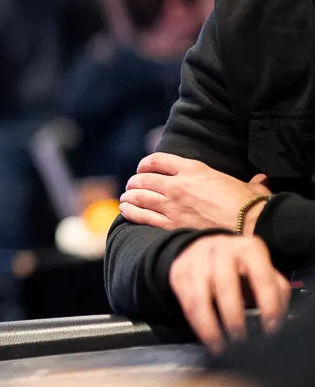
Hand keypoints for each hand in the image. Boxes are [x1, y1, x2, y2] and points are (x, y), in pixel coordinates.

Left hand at [120, 153, 269, 231]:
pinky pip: (142, 216)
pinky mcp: (171, 224)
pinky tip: (125, 210)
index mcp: (194, 170)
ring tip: (125, 198)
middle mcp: (178, 185)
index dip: (146, 163)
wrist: (251, 225)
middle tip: (131, 186)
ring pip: (139, 197)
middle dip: (134, 182)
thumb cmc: (251, 206)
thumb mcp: (249, 187)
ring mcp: (172, 205)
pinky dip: (130, 212)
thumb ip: (250, 183)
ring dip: (129, 196)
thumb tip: (261, 180)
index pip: (158, 160)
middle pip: (143, 179)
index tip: (143, 169)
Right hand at [168, 234, 290, 351]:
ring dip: (210, 326)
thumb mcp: (263, 271)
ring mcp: (195, 259)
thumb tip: (276, 322)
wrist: (205, 248)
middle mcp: (220, 249)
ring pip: (200, 296)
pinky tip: (207, 338)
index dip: (268, 306)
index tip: (270, 330)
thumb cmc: (241, 267)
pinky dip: (196, 324)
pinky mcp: (178, 271)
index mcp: (249, 249)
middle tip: (241, 341)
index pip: (262, 279)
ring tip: (221, 347)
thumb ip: (274, 291)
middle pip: (225, 285)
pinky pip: (186, 302)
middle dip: (234, 317)